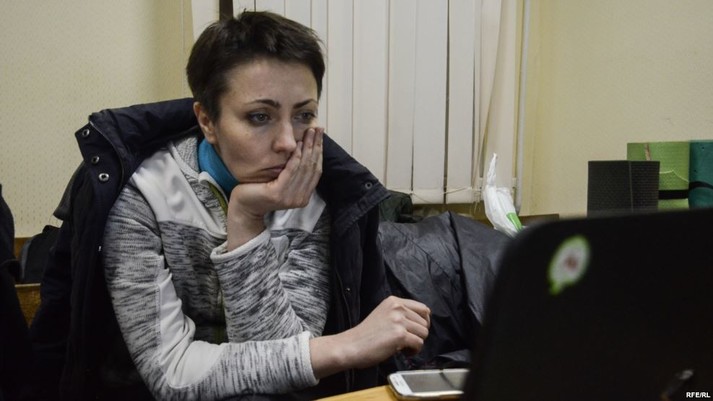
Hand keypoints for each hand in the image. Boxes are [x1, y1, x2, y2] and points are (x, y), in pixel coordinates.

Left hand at [225, 127, 323, 249]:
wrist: (245, 206)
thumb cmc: (261, 190)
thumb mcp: (282, 181)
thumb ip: (294, 173)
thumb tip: (304, 150)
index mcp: (304, 196)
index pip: (316, 170)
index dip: (319, 151)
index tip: (320, 135)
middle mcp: (300, 198)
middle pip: (312, 167)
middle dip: (315, 145)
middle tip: (317, 128)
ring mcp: (290, 197)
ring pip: (303, 168)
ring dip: (307, 148)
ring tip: (309, 132)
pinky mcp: (278, 193)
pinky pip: (290, 171)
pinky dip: (295, 157)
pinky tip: (297, 145)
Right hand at [310, 296, 430, 377]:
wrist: (351, 346)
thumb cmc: (365, 335)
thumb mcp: (383, 315)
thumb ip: (400, 314)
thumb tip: (421, 323)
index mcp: (393, 301)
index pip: (422, 308)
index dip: (424, 321)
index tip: (417, 330)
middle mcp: (397, 308)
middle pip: (424, 322)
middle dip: (419, 334)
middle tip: (406, 341)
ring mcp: (399, 320)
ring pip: (424, 333)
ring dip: (416, 342)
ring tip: (403, 347)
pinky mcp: (400, 335)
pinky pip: (419, 344)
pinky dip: (414, 351)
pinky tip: (402, 352)